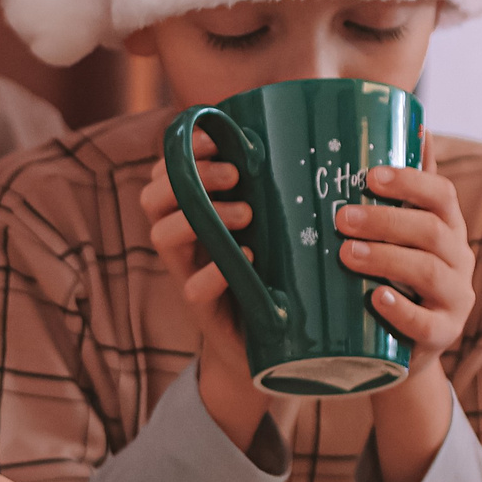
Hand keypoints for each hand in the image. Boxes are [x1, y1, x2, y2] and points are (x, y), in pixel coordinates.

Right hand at [138, 133, 278, 453]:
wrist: (276, 353)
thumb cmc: (283, 276)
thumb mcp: (281, 228)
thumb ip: (288, 190)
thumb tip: (330, 127)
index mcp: (199, 211)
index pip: (167, 169)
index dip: (183, 148)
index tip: (216, 134)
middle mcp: (186, 241)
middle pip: (152, 196)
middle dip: (189, 175)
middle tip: (234, 173)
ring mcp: (191, 275)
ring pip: (161, 235)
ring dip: (201, 215)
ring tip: (247, 214)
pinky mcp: (206, 312)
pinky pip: (192, 289)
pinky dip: (214, 272)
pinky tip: (246, 261)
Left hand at [333, 139, 473, 363]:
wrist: (401, 349)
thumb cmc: (399, 278)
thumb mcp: (405, 234)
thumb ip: (411, 188)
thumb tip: (416, 124)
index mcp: (449, 229)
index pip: (443, 196)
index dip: (411, 182)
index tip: (370, 175)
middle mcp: (459, 260)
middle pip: (432, 231)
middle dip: (385, 220)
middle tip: (341, 218)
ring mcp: (455, 300)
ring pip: (429, 272)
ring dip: (387, 258)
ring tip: (347, 253)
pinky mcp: (442, 336)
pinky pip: (426, 323)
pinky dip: (401, 310)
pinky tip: (375, 299)